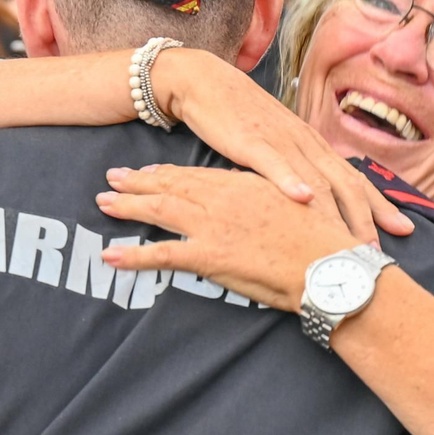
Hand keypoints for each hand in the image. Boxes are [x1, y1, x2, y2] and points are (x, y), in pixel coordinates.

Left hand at [96, 164, 359, 310]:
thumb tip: (254, 199)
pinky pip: (162, 255)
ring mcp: (213, 226)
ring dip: (128, 207)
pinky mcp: (209, 255)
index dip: (167, 173)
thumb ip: (267, 198)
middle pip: (171, 186)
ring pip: (160, 211)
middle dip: (138, 182)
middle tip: (111, 178)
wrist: (330, 264)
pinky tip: (110, 256)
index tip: (147, 171)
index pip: (195, 175)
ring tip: (103, 204)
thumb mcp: (294, 205)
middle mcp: (222, 200)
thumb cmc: (322, 240)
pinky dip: (133, 256)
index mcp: (242, 185)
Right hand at [151, 48, 413, 242]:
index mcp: (313, 146)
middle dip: (365, 219)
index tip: (404, 231)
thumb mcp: (276, 147)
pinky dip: (290, 181)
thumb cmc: (241, 119)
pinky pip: (274, 163)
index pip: (355, 178)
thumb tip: (315, 205)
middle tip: (378, 254)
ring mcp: (281, 141)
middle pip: (345, 184)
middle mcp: (306, 144)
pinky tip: (302, 199)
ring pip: (316, 179)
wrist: (206, 83)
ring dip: (335, 213)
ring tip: (349, 241)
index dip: (381, 204)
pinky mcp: (251, 140)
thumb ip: (297, 171)